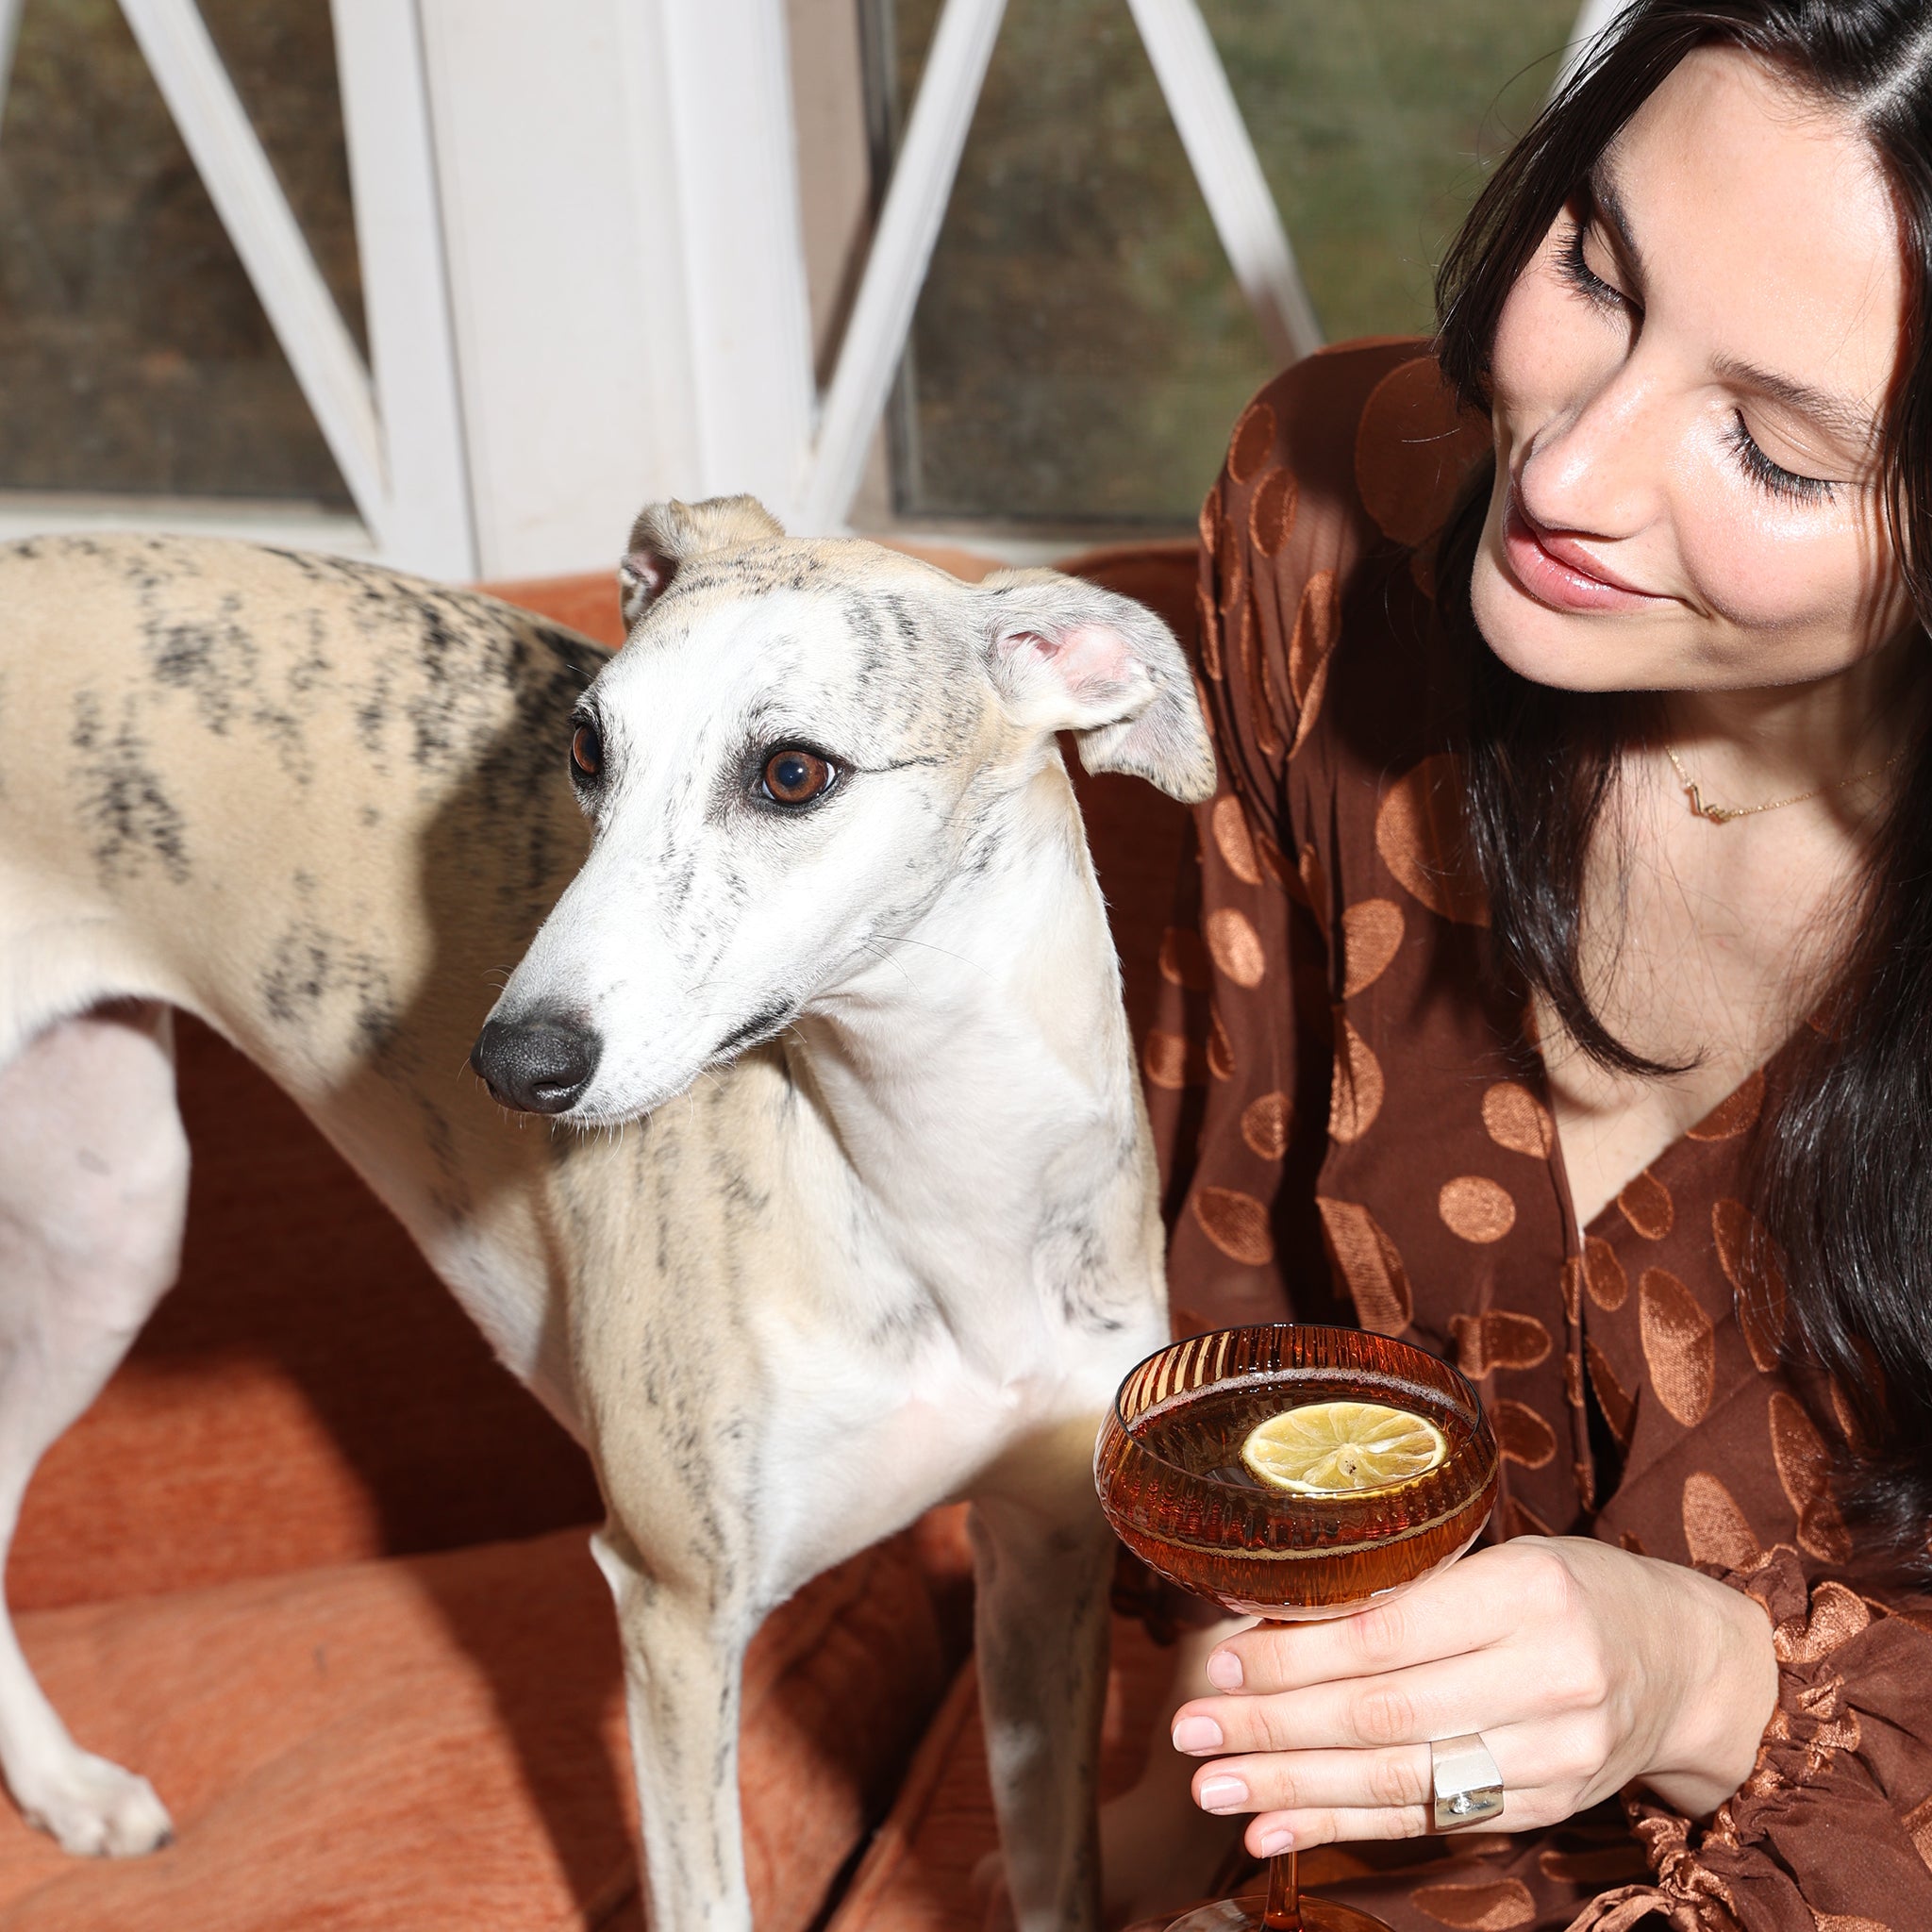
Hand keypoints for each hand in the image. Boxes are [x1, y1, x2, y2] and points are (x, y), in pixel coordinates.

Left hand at [1167, 1536, 1777, 1859]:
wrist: (1681, 1662)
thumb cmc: (1569, 1588)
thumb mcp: (1499, 1557)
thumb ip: (1405, 1588)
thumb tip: (1268, 1615)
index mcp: (1529, 1593)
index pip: (1387, 1635)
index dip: (1294, 1655)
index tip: (1219, 1658)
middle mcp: (1547, 1678)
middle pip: (1383, 1716)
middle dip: (1272, 1727)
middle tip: (1192, 1731)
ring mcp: (1551, 1756)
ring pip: (1399, 1780)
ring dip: (1292, 1787)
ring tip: (1214, 1786)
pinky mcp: (1542, 1807)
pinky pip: (1427, 1822)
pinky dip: (1342, 1827)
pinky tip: (1276, 1830)